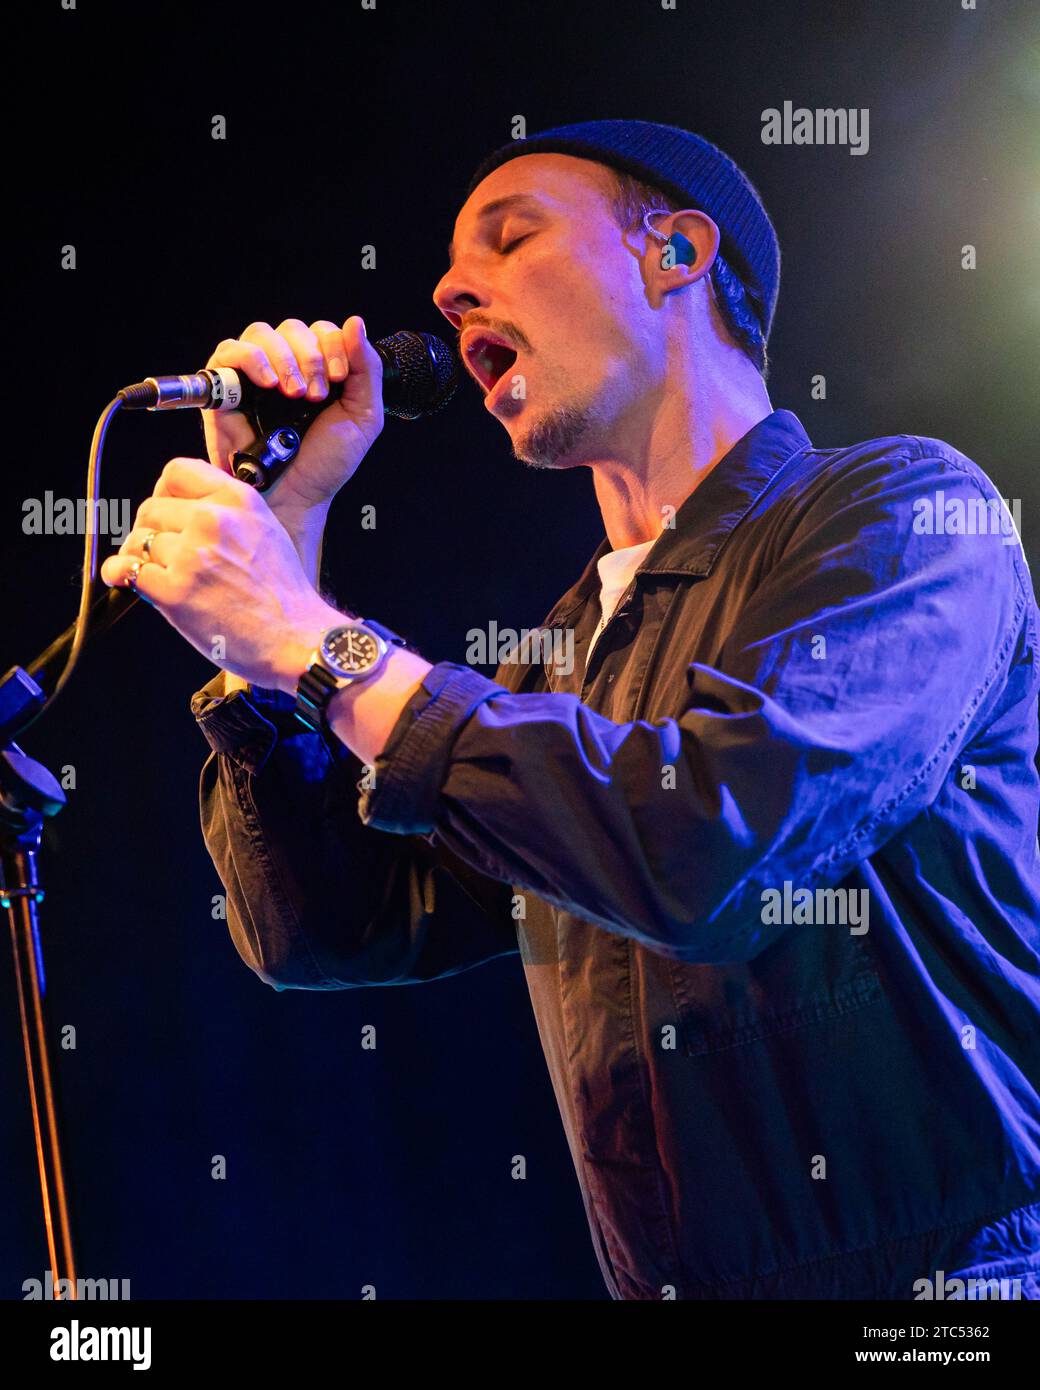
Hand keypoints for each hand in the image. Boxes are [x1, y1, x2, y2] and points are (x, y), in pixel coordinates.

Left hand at [100, 457, 339, 692]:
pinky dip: (122, 576)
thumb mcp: (267, 531)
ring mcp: (192, 556)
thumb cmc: (284, 596)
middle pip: (151, 509)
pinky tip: (127, 581)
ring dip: (139, 558)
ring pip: (139, 542)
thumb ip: (227, 514)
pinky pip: (128, 571)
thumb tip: (182, 514)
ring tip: (154, 573)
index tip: (164, 511)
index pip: (177, 472)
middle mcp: (213, 522)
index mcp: (238, 502)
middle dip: (148, 531)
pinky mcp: (174, 591)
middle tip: (157, 552)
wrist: (296, 639)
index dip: (162, 492)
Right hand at [201, 314, 383, 515]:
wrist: (295, 496)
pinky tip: (269, 384)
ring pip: (263, 333)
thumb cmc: (325, 464)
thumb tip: (356, 322)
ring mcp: (254, 375)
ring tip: (294, 394)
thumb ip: (367, 370)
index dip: (334, 347)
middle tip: (317, 395)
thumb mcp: (363, 417)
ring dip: (285, 357)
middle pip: (294, 327)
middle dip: (311, 356)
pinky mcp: (225, 387)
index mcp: (319, 370)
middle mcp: (286, 367)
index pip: (324, 331)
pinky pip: (230, 350)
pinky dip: (252, 359)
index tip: (339, 379)